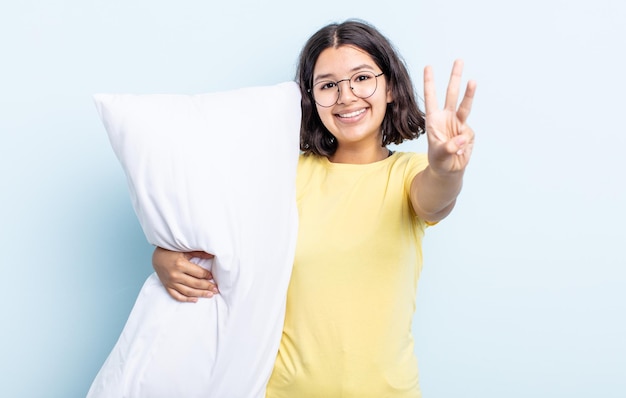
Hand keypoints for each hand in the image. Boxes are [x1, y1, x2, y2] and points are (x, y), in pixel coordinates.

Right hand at [152, 247, 218, 302]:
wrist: (156, 256)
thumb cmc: (172, 251)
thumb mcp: (185, 250)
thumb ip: (199, 253)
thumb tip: (213, 255)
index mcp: (181, 264)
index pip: (198, 273)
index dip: (208, 276)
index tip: (213, 278)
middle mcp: (175, 275)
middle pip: (195, 284)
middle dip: (207, 287)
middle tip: (216, 290)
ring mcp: (170, 282)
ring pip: (188, 292)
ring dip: (200, 294)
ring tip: (210, 295)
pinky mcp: (167, 286)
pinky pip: (177, 296)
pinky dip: (186, 299)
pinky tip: (195, 300)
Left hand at [423, 59, 475, 174]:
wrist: (449, 170)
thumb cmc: (439, 160)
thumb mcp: (439, 155)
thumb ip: (448, 147)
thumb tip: (462, 137)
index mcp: (434, 120)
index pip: (431, 98)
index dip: (429, 83)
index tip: (428, 66)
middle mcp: (447, 117)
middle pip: (451, 94)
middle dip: (455, 77)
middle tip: (459, 60)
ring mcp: (459, 123)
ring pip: (465, 105)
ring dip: (469, 92)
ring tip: (473, 81)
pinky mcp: (468, 132)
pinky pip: (468, 135)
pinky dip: (464, 145)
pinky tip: (459, 152)